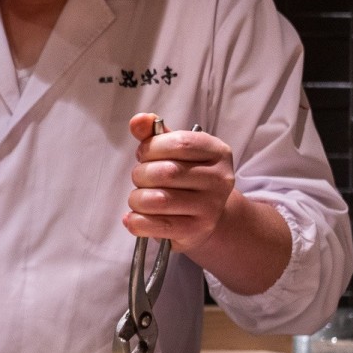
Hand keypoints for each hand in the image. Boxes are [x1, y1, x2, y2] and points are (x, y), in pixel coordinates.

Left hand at [122, 112, 234, 254]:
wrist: (208, 215)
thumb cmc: (186, 177)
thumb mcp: (175, 151)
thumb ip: (155, 134)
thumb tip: (138, 121)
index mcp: (217, 151)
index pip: (179, 143)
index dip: (151, 148)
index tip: (143, 154)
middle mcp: (219, 179)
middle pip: (166, 172)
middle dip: (141, 174)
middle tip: (140, 178)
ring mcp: (210, 207)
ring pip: (158, 200)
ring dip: (137, 198)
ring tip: (138, 198)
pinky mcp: (196, 231)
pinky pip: (157, 225)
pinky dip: (137, 221)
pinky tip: (133, 218)